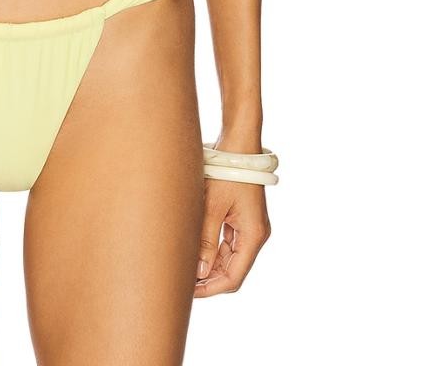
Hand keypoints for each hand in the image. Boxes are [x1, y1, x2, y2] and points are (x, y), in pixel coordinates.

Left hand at [194, 177, 270, 296]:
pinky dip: (214, 251)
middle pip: (233, 269)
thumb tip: (199, 271)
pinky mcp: (242, 218)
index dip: (212, 287)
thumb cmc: (226, 172)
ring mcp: (249, 227)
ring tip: (186, 270)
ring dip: (210, 266)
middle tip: (183, 283)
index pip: (234, 276)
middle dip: (209, 279)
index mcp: (253, 235)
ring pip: (230, 258)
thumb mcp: (213, 206)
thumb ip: (206, 240)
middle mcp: (255, 234)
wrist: (237, 145)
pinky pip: (228, 243)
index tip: (190, 291)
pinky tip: (196, 252)